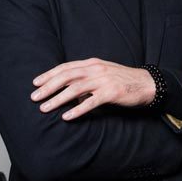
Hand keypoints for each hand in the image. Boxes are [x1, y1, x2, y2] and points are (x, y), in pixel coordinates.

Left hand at [32, 58, 155, 120]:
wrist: (147, 84)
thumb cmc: (123, 80)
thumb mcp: (103, 73)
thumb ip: (86, 78)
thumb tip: (68, 90)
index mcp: (92, 63)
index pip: (66, 67)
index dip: (49, 74)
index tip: (35, 83)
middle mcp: (96, 69)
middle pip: (66, 77)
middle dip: (48, 87)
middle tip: (34, 97)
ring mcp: (104, 80)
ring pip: (75, 89)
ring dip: (57, 99)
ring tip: (45, 108)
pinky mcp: (112, 93)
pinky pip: (91, 102)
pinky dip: (77, 110)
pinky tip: (66, 117)